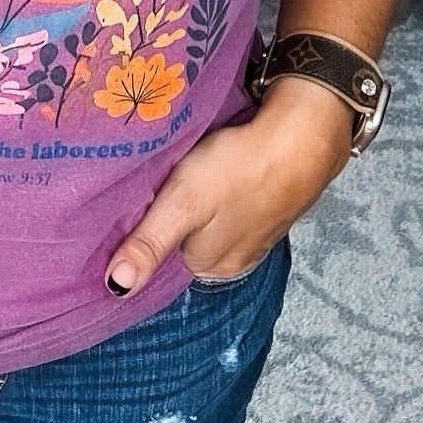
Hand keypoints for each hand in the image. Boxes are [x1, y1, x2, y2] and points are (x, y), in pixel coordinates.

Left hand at [104, 73, 355, 293]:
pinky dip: (232, 184)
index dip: (149, 225)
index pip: (162, 254)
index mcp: (211, 266)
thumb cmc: (241, 167)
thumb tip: (115, 289)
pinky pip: (241, 199)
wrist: (307, 133)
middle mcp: (236, 258)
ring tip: (198, 165)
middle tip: (168, 174)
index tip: (142, 197)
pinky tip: (229, 164)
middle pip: (189, 237)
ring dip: (207, 196)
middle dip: (178, 211)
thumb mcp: (185, 203)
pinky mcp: (276, 202)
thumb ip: (150, 244)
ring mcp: (261, 231)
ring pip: (216, 217)